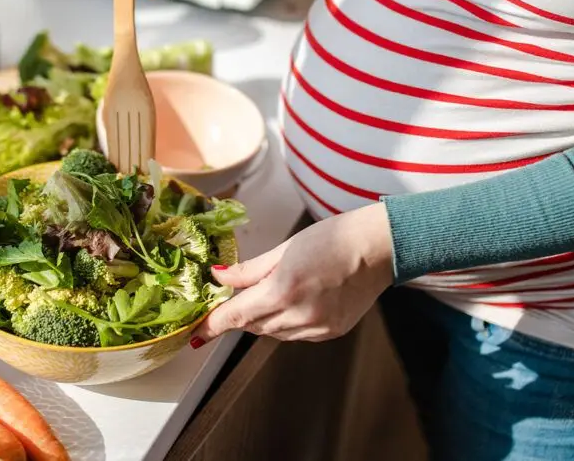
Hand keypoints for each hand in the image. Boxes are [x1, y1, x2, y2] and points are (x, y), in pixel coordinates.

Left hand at [192, 202, 393, 344]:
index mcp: (283, 290)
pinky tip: (297, 301)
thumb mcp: (285, 249)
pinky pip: (297, 334)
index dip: (213, 326)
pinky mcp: (332, 333)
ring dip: (265, 318)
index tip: (196, 334)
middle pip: (254, 326)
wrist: (377, 249)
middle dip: (242, 313)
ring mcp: (317, 328)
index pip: (237, 316)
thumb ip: (250, 270)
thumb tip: (219, 278)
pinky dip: (288, 322)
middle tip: (238, 296)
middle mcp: (299, 315)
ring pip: (275, 333)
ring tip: (276, 291)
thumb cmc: (333, 239)